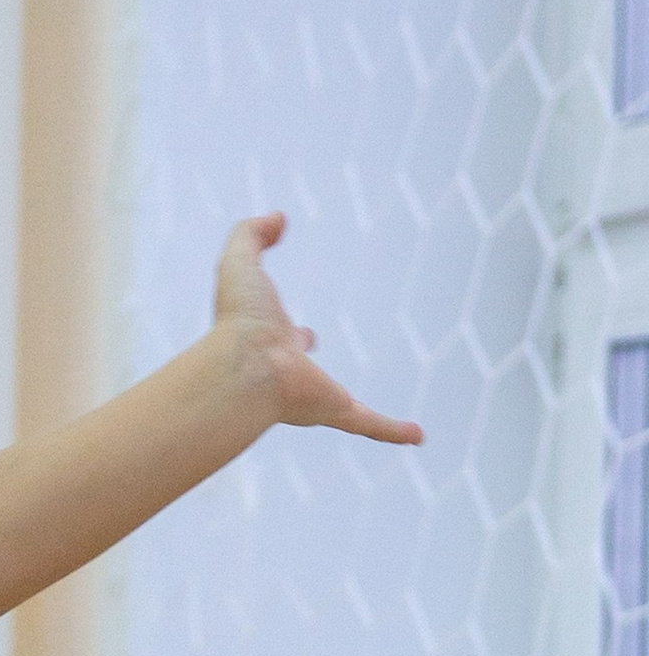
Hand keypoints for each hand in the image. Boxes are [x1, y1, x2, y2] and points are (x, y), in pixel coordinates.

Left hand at [213, 212, 421, 444]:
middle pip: (304, 368)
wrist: (245, 367)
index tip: (304, 332)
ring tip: (389, 422)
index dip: (290, 331)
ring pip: (344, 407)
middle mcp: (289, 372)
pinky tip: (416, 437)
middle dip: (307, 357)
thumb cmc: (239, 319)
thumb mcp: (240, 261)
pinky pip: (369, 424)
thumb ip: (250, 233)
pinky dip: (392, 430)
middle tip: (315, 348)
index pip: (282, 335)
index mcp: (268, 340)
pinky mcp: (333, 411)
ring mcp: (312, 396)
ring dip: (366, 417)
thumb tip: (278, 217)